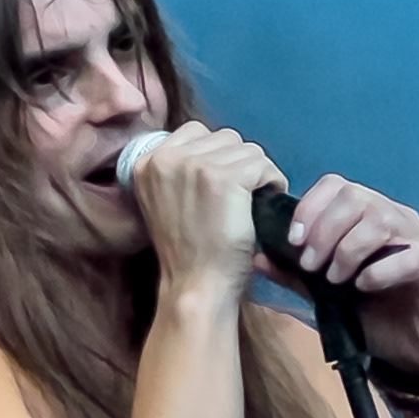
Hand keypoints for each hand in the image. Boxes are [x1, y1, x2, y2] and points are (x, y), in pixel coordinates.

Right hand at [120, 125, 287, 295]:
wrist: (195, 284)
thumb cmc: (187, 251)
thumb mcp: (165, 201)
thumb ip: (179, 171)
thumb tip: (215, 150)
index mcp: (147, 161)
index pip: (195, 132)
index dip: (216, 156)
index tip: (223, 184)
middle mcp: (167, 157)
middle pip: (224, 138)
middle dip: (238, 164)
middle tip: (240, 196)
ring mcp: (196, 165)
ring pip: (247, 149)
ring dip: (257, 173)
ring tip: (251, 201)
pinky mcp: (225, 177)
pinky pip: (262, 165)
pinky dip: (272, 183)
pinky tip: (264, 205)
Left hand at [276, 174, 418, 383]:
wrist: (415, 351)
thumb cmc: (373, 315)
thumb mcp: (326, 294)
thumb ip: (295, 274)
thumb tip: (255, 257)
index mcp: (365, 217)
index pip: (336, 186)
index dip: (310, 207)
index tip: (294, 241)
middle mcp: (394, 218)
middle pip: (355, 197)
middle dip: (324, 230)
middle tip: (311, 266)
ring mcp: (418, 239)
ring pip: (380, 220)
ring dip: (348, 250)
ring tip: (335, 281)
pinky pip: (409, 256)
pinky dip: (379, 271)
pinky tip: (364, 287)